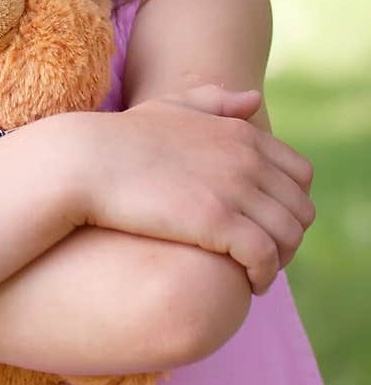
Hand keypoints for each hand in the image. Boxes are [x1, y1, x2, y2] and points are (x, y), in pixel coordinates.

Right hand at [64, 86, 315, 294]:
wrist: (84, 162)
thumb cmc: (121, 138)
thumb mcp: (171, 107)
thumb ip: (215, 102)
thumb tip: (254, 101)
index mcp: (240, 134)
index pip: (300, 175)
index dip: (290, 204)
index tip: (267, 223)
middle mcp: (246, 159)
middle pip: (301, 209)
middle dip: (288, 236)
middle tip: (264, 254)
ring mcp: (234, 190)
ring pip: (290, 236)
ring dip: (280, 259)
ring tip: (256, 272)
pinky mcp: (218, 223)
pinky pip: (265, 257)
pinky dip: (264, 275)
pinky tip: (249, 284)